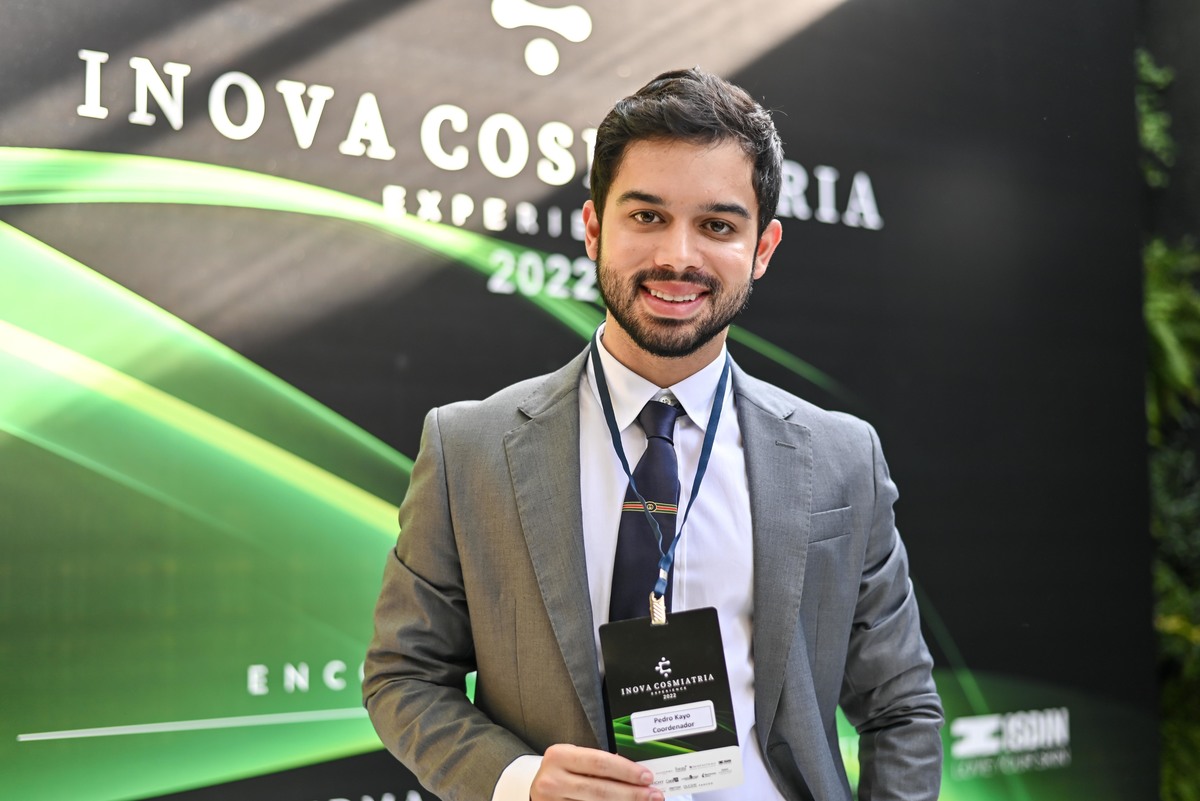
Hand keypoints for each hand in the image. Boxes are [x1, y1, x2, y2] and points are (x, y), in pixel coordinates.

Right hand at [530, 743, 663, 800]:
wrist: (538, 789)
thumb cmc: (563, 771)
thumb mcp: (575, 760)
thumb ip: (599, 765)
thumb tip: (637, 775)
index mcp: (559, 755)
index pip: (600, 762)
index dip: (626, 770)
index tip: (647, 777)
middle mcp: (552, 780)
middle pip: (600, 790)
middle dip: (631, 794)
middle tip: (654, 795)